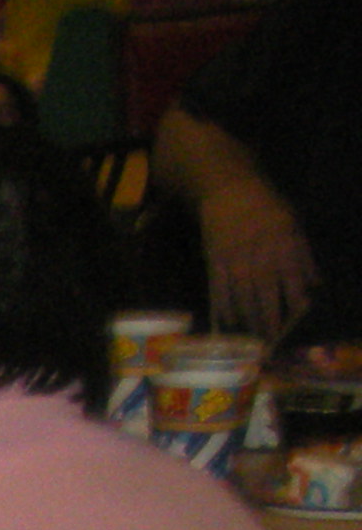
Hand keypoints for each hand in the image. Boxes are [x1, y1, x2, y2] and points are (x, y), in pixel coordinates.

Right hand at [200, 177, 317, 340]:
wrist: (230, 191)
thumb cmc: (266, 207)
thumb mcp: (293, 224)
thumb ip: (303, 255)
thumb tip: (314, 283)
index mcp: (284, 242)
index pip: (292, 277)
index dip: (294, 300)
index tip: (296, 320)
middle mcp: (260, 252)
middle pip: (265, 291)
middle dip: (269, 317)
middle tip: (271, 339)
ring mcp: (235, 257)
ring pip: (242, 293)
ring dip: (248, 317)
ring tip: (252, 335)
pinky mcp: (215, 260)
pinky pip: (219, 288)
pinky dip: (223, 306)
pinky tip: (228, 321)